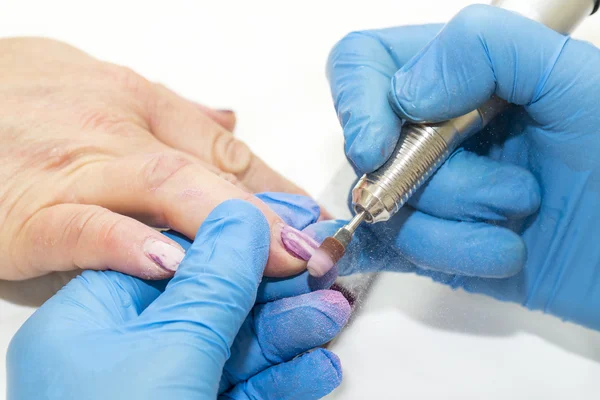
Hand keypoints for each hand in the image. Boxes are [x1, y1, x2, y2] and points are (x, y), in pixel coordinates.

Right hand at [0, 37, 317, 279]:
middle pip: (207, 172)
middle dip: (268, 216)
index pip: (228, 151)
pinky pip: (86, 228)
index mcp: (141, 106)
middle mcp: (118, 134)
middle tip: (315, 253)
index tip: (317, 224)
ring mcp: (75, 172)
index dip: (280, 191)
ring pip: (163, 189)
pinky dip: (131, 246)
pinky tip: (172, 267)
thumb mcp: (106, 88)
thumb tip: (230, 122)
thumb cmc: (24, 94)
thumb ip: (174, 113)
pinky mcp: (27, 214)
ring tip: (274, 264)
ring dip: (225, 230)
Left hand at [7, 198, 348, 399]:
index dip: (237, 236)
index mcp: (95, 319)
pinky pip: (245, 392)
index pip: (178, 253)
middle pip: (216, 301)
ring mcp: (163, 389)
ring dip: (290, 332)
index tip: (288, 222)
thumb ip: (216, 277)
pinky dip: (284, 381)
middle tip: (323, 271)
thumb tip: (243, 215)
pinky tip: (318, 369)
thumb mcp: (175, 346)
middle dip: (276, 290)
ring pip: (237, 348)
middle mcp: (125, 352)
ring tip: (333, 313)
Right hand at [316, 5, 599, 328]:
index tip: (376, 145)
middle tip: (507, 193)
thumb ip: (487, 49)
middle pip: (370, 150)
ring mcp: (432, 189)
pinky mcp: (436, 241)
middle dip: (435, 180)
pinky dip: (432, 255)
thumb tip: (403, 93)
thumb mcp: (573, 80)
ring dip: (454, 227)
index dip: (357, 100)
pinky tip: (475, 254)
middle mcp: (437, 129)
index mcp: (462, 76)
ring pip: (385, 208)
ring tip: (518, 226)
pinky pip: (392, 253)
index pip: (366, 64)